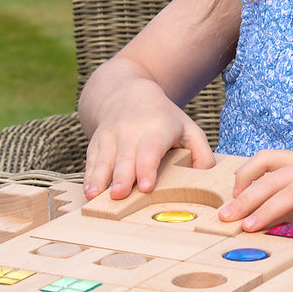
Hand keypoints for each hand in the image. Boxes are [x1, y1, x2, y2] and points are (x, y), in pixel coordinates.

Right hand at [83, 95, 215, 199]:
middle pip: (125, 157)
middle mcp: (131, 131)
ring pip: (104, 159)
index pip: (151, 148)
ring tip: (95, 196)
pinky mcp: (96, 142)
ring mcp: (110, 136)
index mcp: (157, 128)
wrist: (126, 94)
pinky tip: (88, 192)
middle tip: (119, 195)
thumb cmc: (164, 119)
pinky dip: (89, 176)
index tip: (145, 186)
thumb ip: (202, 152)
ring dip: (99, 178)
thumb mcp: (188, 129)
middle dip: (122, 177)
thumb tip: (204, 176)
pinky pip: (91, 160)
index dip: (147, 167)